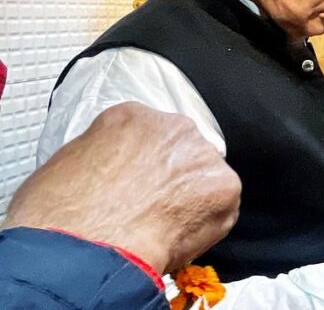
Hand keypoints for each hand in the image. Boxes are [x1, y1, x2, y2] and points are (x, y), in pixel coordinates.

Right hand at [2, 102, 240, 272]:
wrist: (84, 243)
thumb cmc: (62, 213)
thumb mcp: (65, 166)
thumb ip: (101, 157)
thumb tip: (107, 173)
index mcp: (131, 117)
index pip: (148, 135)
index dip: (142, 164)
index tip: (136, 183)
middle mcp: (172, 127)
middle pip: (181, 151)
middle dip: (171, 177)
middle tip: (151, 207)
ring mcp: (201, 155)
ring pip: (203, 178)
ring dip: (190, 200)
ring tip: (161, 226)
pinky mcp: (224, 186)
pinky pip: (221, 208)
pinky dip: (204, 225)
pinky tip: (176, 237)